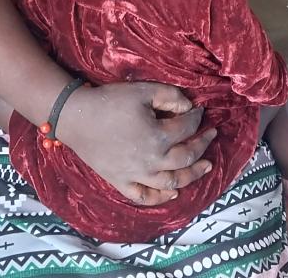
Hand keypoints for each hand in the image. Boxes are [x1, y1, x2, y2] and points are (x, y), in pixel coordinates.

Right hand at [55, 82, 215, 205]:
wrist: (76, 118)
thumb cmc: (110, 101)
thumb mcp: (144, 90)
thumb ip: (171, 97)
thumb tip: (189, 107)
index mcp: (158, 137)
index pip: (187, 128)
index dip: (197, 117)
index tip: (200, 110)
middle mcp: (151, 161)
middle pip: (186, 157)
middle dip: (202, 145)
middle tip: (212, 135)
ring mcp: (136, 176)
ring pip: (172, 182)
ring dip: (192, 175)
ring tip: (206, 166)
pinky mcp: (121, 182)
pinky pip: (144, 197)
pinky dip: (161, 198)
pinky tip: (173, 192)